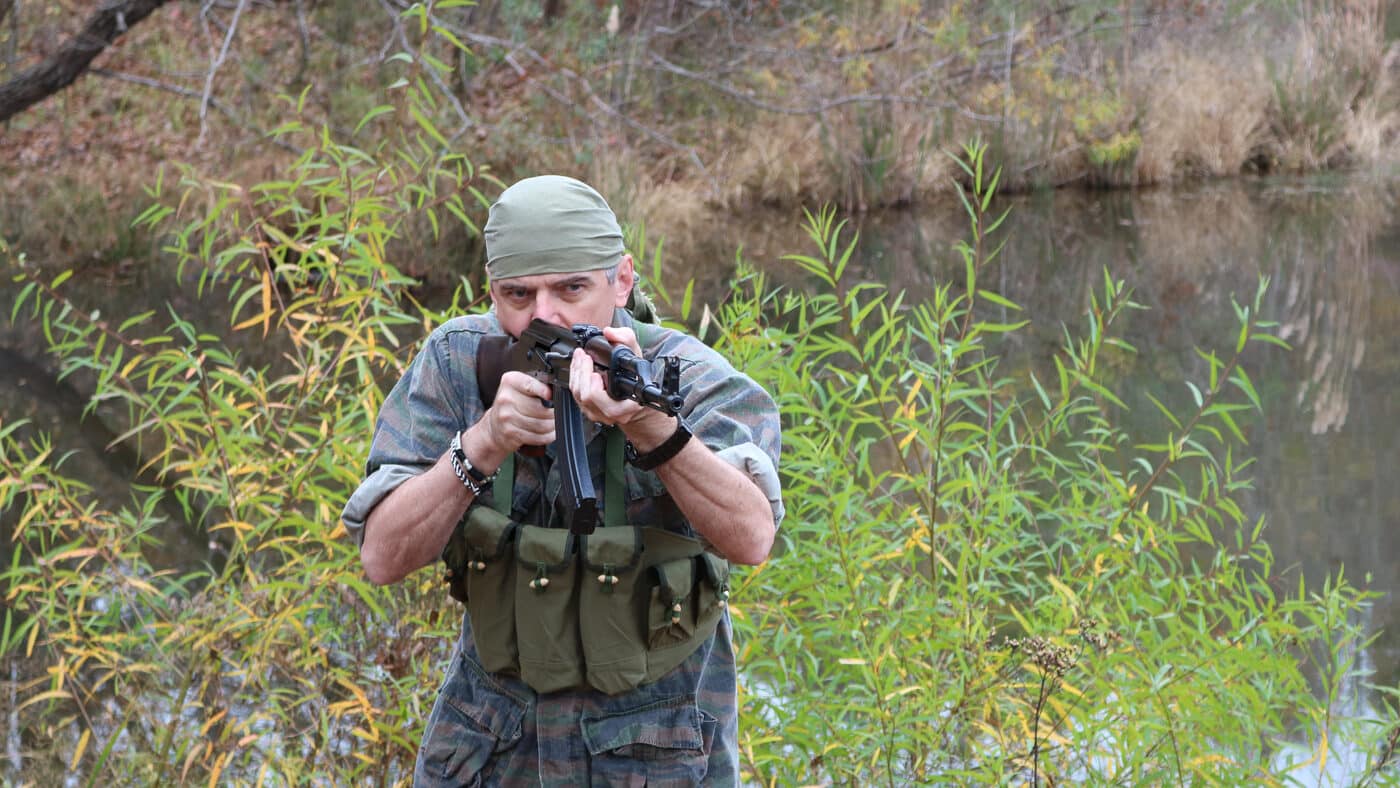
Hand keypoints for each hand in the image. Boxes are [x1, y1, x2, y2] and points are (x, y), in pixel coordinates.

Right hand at [481, 370, 554, 453]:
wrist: (493, 426)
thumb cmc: (511, 404)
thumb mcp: (519, 388)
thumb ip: (535, 385)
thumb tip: (558, 391)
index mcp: (510, 382)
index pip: (530, 385)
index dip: (543, 391)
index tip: (551, 395)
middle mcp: (506, 398)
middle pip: (539, 408)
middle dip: (555, 413)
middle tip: (560, 414)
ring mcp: (506, 417)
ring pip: (540, 424)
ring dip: (553, 426)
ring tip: (556, 424)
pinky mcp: (510, 433)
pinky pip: (536, 437)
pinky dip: (547, 437)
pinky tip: (550, 434)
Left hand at [568, 327, 674, 448]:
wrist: (636, 394)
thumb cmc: (637, 376)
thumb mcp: (636, 353)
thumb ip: (626, 338)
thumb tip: (610, 333)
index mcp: (628, 406)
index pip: (608, 404)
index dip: (596, 387)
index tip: (596, 372)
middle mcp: (613, 414)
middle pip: (588, 398)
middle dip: (582, 373)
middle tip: (583, 356)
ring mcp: (600, 414)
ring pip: (580, 398)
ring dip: (576, 375)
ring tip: (579, 357)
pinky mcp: (589, 411)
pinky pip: (576, 398)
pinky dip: (575, 379)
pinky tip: (578, 366)